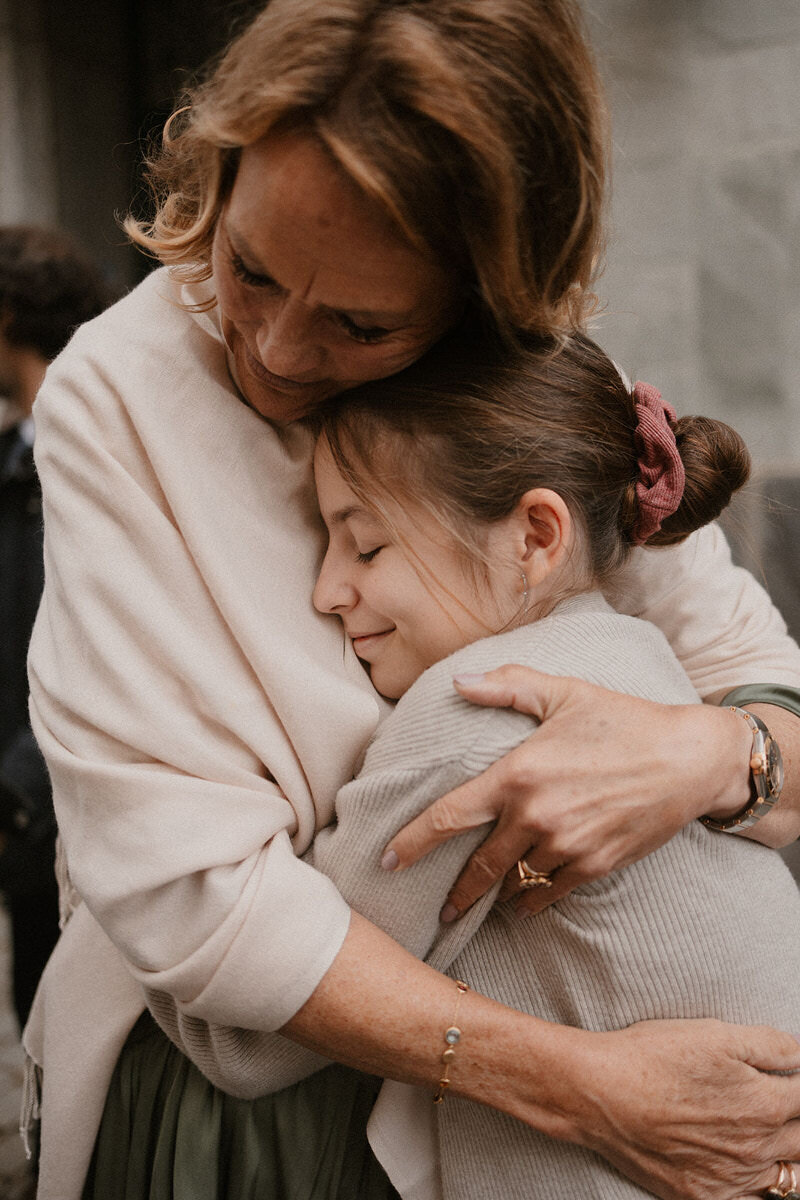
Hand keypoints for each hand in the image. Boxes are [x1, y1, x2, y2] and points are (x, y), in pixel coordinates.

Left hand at [382, 665, 750, 917]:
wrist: (689, 759)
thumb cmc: (622, 720)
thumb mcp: (564, 693)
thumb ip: (507, 686)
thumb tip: (457, 681)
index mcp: (517, 774)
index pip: (449, 816)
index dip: (413, 842)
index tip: (388, 861)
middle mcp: (536, 815)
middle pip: (479, 866)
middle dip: (455, 892)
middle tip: (440, 908)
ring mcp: (566, 846)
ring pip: (516, 883)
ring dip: (498, 894)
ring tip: (484, 902)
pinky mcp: (595, 866)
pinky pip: (550, 894)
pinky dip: (533, 900)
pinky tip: (525, 902)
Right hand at [555, 1019, 799, 1199]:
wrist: (599, 1094)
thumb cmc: (653, 1056)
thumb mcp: (715, 1034)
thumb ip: (771, 1046)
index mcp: (765, 1104)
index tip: (794, 1084)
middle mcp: (756, 1149)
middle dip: (799, 1123)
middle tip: (786, 1110)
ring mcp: (731, 1179)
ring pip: (785, 1180)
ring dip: (787, 1159)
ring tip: (777, 1141)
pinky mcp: (703, 1196)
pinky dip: (757, 1186)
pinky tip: (748, 1170)